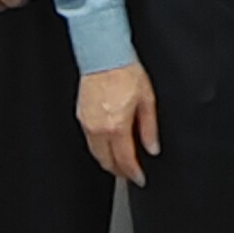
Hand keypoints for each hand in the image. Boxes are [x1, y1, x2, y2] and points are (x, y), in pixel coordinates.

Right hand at [78, 61, 159, 186]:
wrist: (104, 54)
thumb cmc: (125, 71)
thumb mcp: (147, 99)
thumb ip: (149, 127)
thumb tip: (153, 147)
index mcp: (116, 125)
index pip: (124, 159)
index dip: (133, 173)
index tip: (139, 178)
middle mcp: (98, 127)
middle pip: (106, 161)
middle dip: (119, 171)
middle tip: (129, 174)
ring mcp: (87, 122)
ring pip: (95, 153)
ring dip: (107, 161)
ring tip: (119, 163)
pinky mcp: (80, 115)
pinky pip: (89, 140)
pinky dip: (99, 147)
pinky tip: (108, 144)